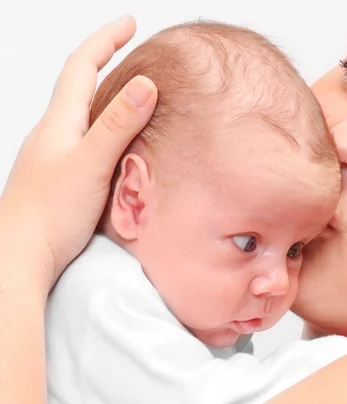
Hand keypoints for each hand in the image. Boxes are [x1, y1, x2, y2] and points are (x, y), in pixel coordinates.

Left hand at [0, 16, 156, 291]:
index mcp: (60, 122)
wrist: (20, 256)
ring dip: (107, 91)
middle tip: (132, 48)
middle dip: (106, 59)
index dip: (107, 39)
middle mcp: (54, 132)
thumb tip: (145, 84)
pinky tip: (117, 139)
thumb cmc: (49, 214)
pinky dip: (106, 124)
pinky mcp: (62, 174)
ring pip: (83, 111)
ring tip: (133, 89)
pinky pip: (86, 136)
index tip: (130, 23)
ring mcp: (56, 153)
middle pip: (80, 83)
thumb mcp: (89, 163)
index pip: (82, 66)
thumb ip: (117, 124)